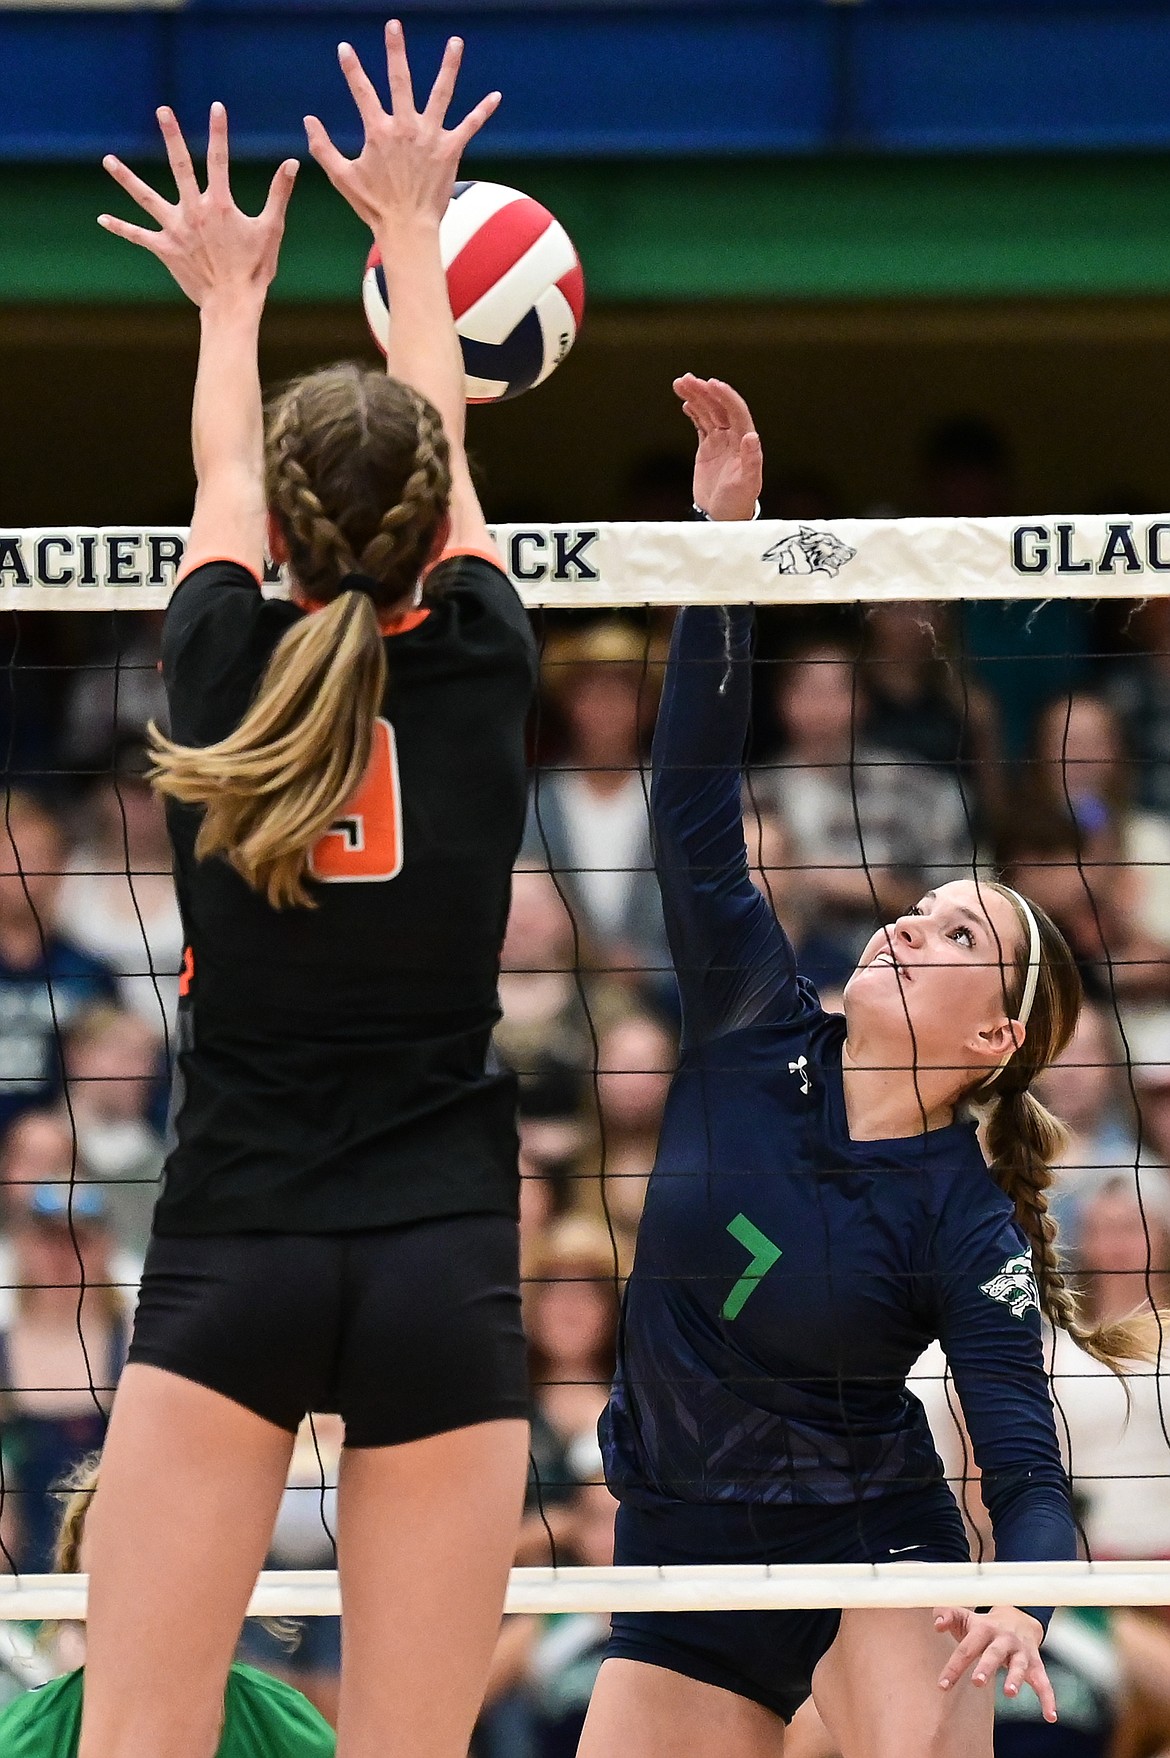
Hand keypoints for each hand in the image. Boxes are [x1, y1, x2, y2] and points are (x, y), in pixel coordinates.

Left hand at [99, 105, 296, 309]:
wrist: (232, 303)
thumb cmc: (254, 269)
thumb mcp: (271, 229)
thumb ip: (278, 193)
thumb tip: (292, 163)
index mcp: (219, 204)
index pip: (219, 159)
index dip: (219, 131)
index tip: (217, 107)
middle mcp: (193, 211)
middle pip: (180, 165)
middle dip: (172, 136)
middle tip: (163, 110)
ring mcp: (175, 229)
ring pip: (146, 197)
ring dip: (126, 178)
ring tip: (107, 160)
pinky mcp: (164, 249)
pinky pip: (138, 236)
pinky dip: (121, 228)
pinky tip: (102, 219)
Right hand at [305, 21, 500, 234]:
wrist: (407, 229)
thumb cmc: (374, 206)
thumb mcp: (341, 177)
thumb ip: (322, 147)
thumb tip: (308, 120)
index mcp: (378, 131)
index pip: (362, 91)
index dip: (351, 68)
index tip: (345, 48)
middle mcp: (405, 128)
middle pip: (400, 80)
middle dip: (396, 50)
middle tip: (394, 25)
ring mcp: (430, 137)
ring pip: (441, 93)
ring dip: (449, 66)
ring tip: (456, 42)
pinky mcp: (450, 151)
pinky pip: (470, 126)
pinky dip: (483, 111)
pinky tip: (496, 96)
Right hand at [674, 375, 762, 522]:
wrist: (723, 517)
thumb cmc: (738, 503)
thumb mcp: (747, 485)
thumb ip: (751, 461)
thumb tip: (752, 436)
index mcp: (744, 442)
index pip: (736, 412)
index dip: (724, 396)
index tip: (711, 383)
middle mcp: (734, 437)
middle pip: (718, 407)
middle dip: (703, 392)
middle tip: (687, 379)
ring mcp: (720, 441)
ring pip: (708, 412)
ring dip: (695, 397)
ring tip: (680, 383)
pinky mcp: (708, 448)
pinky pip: (701, 424)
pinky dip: (694, 412)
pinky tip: (686, 403)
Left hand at [935, 1605, 1055, 1721]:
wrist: (1018, 1617)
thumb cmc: (983, 1625)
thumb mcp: (965, 1619)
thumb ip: (948, 1616)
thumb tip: (936, 1624)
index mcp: (983, 1628)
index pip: (966, 1647)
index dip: (954, 1666)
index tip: (943, 1685)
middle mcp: (1003, 1639)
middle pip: (994, 1653)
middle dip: (986, 1667)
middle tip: (977, 1682)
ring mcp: (1021, 1652)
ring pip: (1019, 1665)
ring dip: (1015, 1678)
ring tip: (1010, 1693)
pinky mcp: (1036, 1664)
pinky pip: (1044, 1682)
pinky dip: (1048, 1698)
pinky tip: (1050, 1716)